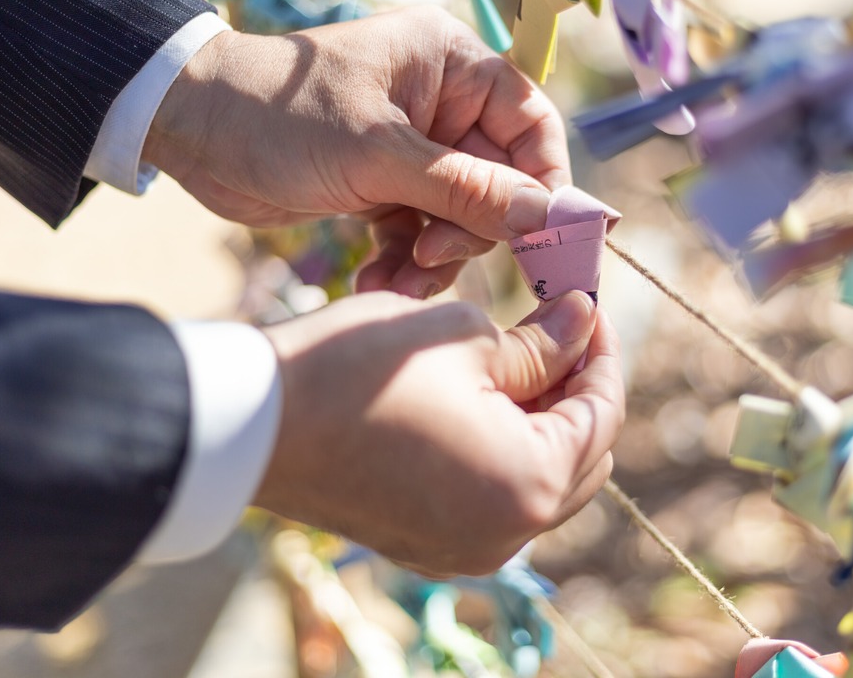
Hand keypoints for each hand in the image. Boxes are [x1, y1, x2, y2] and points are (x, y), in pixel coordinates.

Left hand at [144, 7, 570, 298]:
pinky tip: (373, 284)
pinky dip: (404, 265)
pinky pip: (422, 234)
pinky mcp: (386, 188)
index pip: (531, 123)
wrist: (189, 134)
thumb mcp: (377, 155)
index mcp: (452, 64)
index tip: (542, 238)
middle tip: (432, 259)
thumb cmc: (278, 115)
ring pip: (461, 218)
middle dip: (470, 230)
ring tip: (395, 283)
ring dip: (434, 259)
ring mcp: (414, 150)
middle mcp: (442, 103)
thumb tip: (549, 217)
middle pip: (500, 182)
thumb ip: (467, 189)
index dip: (544, 182)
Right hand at [253, 290, 623, 576]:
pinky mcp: (429, 544)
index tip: (587, 305)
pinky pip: (496, 498)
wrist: (250, 425)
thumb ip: (541, 342)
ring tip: (516, 356)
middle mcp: (506, 534)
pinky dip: (504, 450)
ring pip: (542, 481)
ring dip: (543, 421)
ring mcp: (466, 548)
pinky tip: (479, 398)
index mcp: (528, 484)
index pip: (602, 415)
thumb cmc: (357, 370)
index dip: (601, 352)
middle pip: (583, 457)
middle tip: (555, 328)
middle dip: (577, 390)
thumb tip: (582, 324)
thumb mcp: (464, 336)